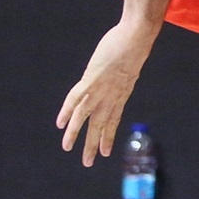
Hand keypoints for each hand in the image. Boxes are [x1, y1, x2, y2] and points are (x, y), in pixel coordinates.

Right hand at [56, 21, 155, 166]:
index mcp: (122, 92)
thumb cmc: (136, 42)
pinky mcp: (92, 79)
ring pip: (85, 116)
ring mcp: (102, 88)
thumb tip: (123, 68)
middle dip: (94, 145)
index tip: (105, 152)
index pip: (113, 119)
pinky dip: (67, 110)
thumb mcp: (132, 62)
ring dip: (75, 133)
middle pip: (100, 124)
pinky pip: (76, 98)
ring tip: (67, 148)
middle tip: (88, 163)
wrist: (138, 35)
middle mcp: (112, 95)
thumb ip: (124, 71)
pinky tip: (60, 123)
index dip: (108, 136)